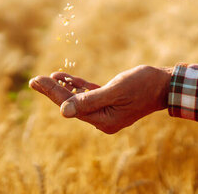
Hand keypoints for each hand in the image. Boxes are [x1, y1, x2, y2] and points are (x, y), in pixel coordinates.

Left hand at [29, 65, 171, 133]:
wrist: (165, 85)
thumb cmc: (143, 85)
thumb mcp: (115, 90)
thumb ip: (89, 100)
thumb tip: (63, 111)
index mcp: (103, 120)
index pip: (70, 106)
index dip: (52, 93)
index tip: (36, 81)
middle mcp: (102, 119)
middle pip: (70, 104)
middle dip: (51, 91)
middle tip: (33, 80)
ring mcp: (106, 110)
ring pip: (77, 98)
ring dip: (62, 88)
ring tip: (44, 78)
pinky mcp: (109, 100)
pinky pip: (88, 94)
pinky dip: (76, 86)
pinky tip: (63, 77)